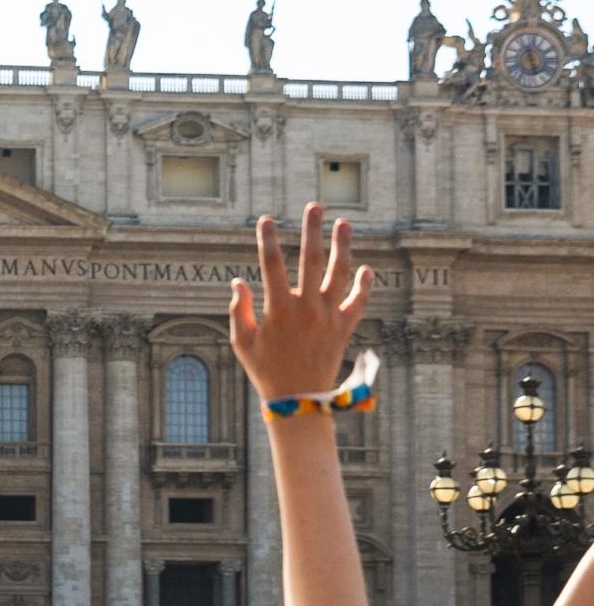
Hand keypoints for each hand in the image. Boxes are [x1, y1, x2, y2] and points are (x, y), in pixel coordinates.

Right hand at [229, 204, 371, 402]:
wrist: (298, 398)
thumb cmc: (264, 369)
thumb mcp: (242, 341)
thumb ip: (240, 309)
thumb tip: (239, 282)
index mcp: (279, 309)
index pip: (271, 265)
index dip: (267, 240)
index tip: (266, 220)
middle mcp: (307, 308)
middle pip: (311, 260)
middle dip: (312, 231)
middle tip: (315, 207)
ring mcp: (329, 317)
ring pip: (340, 274)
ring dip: (343, 247)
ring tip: (344, 224)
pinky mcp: (344, 328)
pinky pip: (358, 302)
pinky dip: (364, 286)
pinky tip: (366, 268)